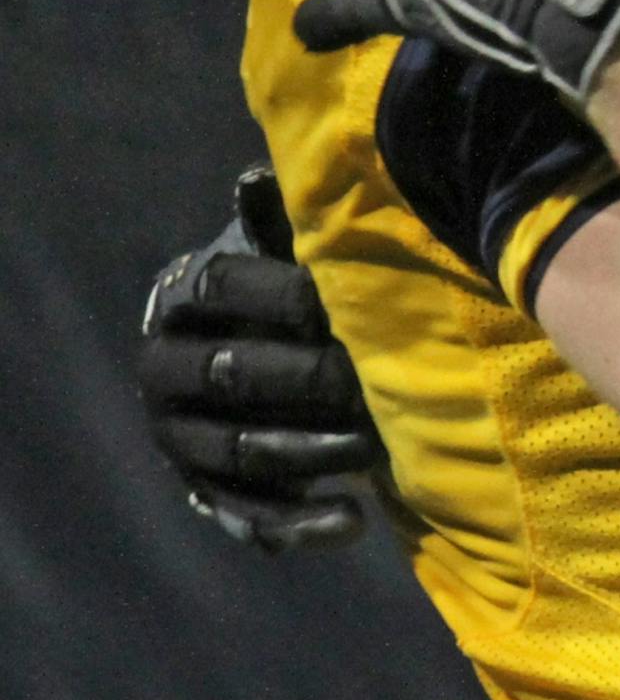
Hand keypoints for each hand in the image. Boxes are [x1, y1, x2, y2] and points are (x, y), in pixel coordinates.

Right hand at [138, 165, 379, 552]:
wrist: (254, 352)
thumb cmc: (284, 286)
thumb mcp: (285, 247)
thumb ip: (280, 221)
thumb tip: (259, 177)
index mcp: (179, 298)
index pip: (222, 286)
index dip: (285, 291)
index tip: (344, 299)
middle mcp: (163, 370)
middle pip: (234, 376)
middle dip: (309, 377)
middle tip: (372, 377)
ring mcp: (179, 437)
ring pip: (242, 451)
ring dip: (314, 449)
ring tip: (375, 443)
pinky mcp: (205, 492)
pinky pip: (248, 517)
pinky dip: (302, 522)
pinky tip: (355, 518)